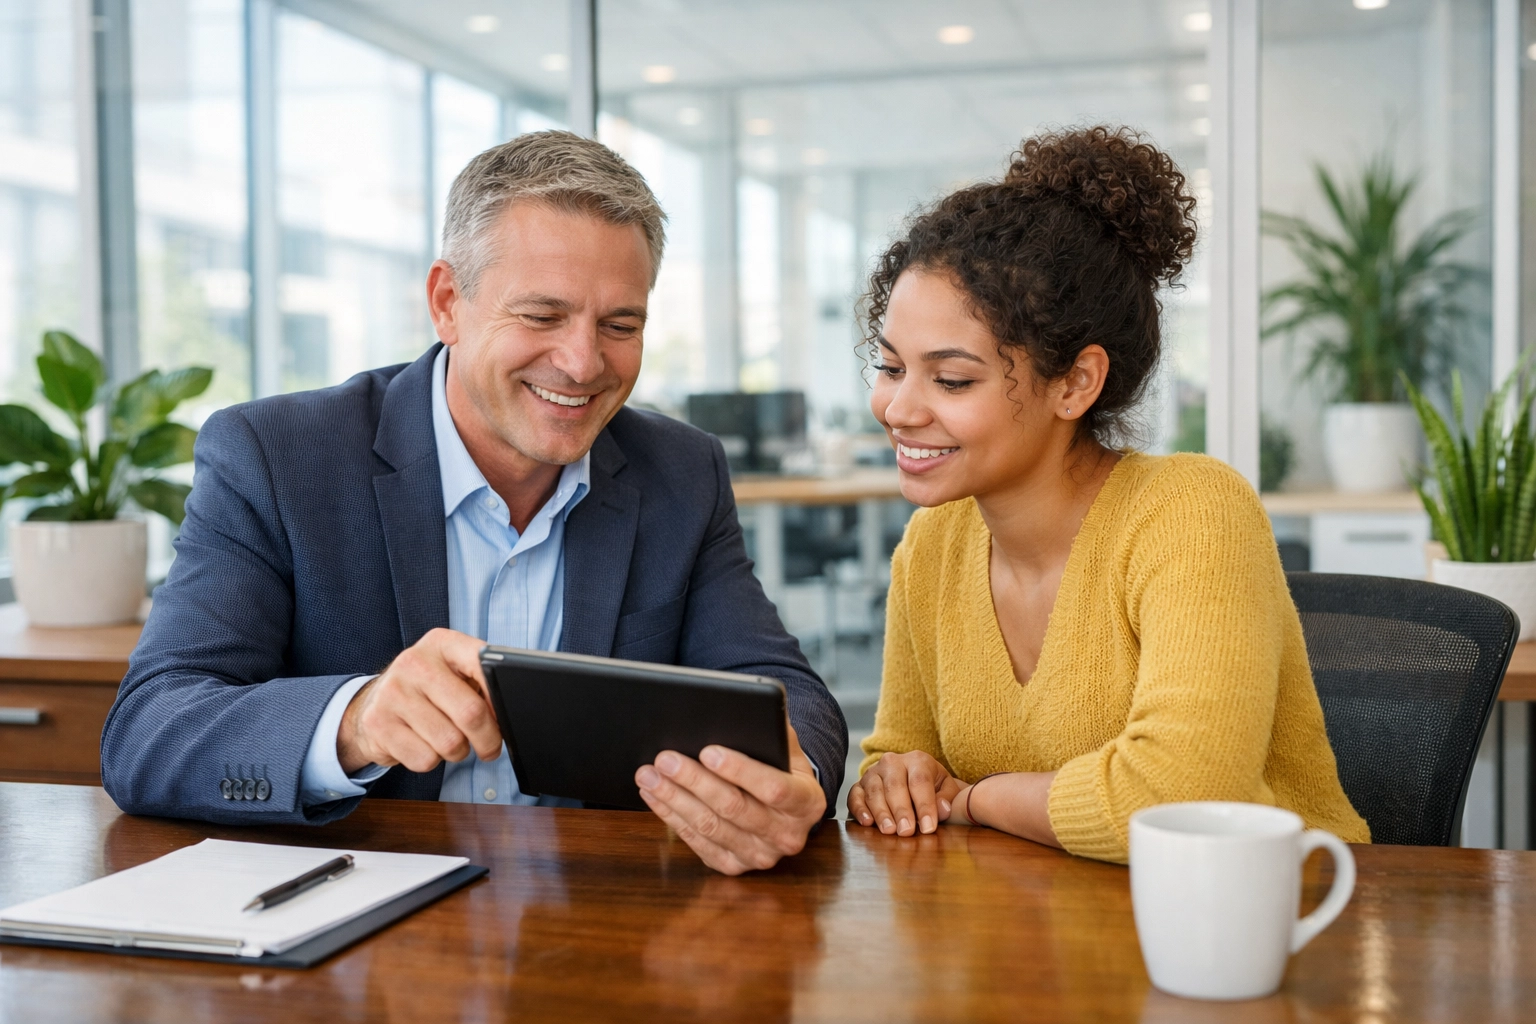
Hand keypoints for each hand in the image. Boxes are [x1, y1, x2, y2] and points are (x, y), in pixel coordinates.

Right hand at [337, 628, 502, 773]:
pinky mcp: (377, 724)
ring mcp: (393, 693)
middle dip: (488, 739)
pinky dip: (432, 760)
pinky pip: (425, 759)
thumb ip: (483, 683)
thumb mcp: (455, 673)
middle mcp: (414, 663)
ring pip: (449, 743)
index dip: (501, 697)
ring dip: (457, 752)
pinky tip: (423, 743)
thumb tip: (508, 714)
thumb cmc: (428, 689)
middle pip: (471, 713)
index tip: (507, 714)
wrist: (373, 702)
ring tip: (448, 739)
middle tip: (489, 746)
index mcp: (441, 643)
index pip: (484, 664)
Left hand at [634, 722, 826, 874]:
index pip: (774, 788)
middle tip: (665, 759)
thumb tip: (743, 709)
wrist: (787, 809)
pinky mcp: (733, 866)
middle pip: (733, 808)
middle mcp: (787, 835)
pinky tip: (655, 796)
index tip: (708, 751)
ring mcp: (760, 856)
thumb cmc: (783, 769)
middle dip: (694, 780)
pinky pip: (697, 842)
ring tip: (649, 775)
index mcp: (807, 802)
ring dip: (674, 799)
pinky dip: (672, 817)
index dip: (740, 770)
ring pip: (710, 826)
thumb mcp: (787, 748)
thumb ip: (772, 729)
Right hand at [848, 751, 964, 835]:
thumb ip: (946, 798)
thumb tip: (942, 809)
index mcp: (917, 760)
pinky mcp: (858, 785)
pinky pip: (855, 796)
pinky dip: (860, 809)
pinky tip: (867, 823)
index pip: (920, 781)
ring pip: (875, 791)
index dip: (924, 805)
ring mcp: (873, 773)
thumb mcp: (946, 788)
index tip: (928, 828)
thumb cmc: (932, 787)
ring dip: (881, 813)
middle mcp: (892, 762)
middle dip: (901, 810)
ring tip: (889, 831)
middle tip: (906, 831)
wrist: (912, 779)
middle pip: (895, 785)